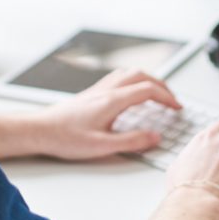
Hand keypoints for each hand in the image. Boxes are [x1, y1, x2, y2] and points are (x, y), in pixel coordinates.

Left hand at [31, 68, 181, 160]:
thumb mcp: (102, 146)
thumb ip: (132, 141)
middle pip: (142, 76)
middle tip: (172, 100)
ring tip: (157, 94)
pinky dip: (134, 81)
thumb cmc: (66, 138)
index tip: (177, 108)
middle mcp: (106, 90)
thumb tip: (155, 137)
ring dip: (148, 80)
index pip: (148, 90)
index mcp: (112, 100)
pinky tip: (132, 93)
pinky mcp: (92, 93)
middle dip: (162, 86)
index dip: (167, 98)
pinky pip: (119, 77)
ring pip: (130, 73)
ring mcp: (98, 89)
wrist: (41, 130)